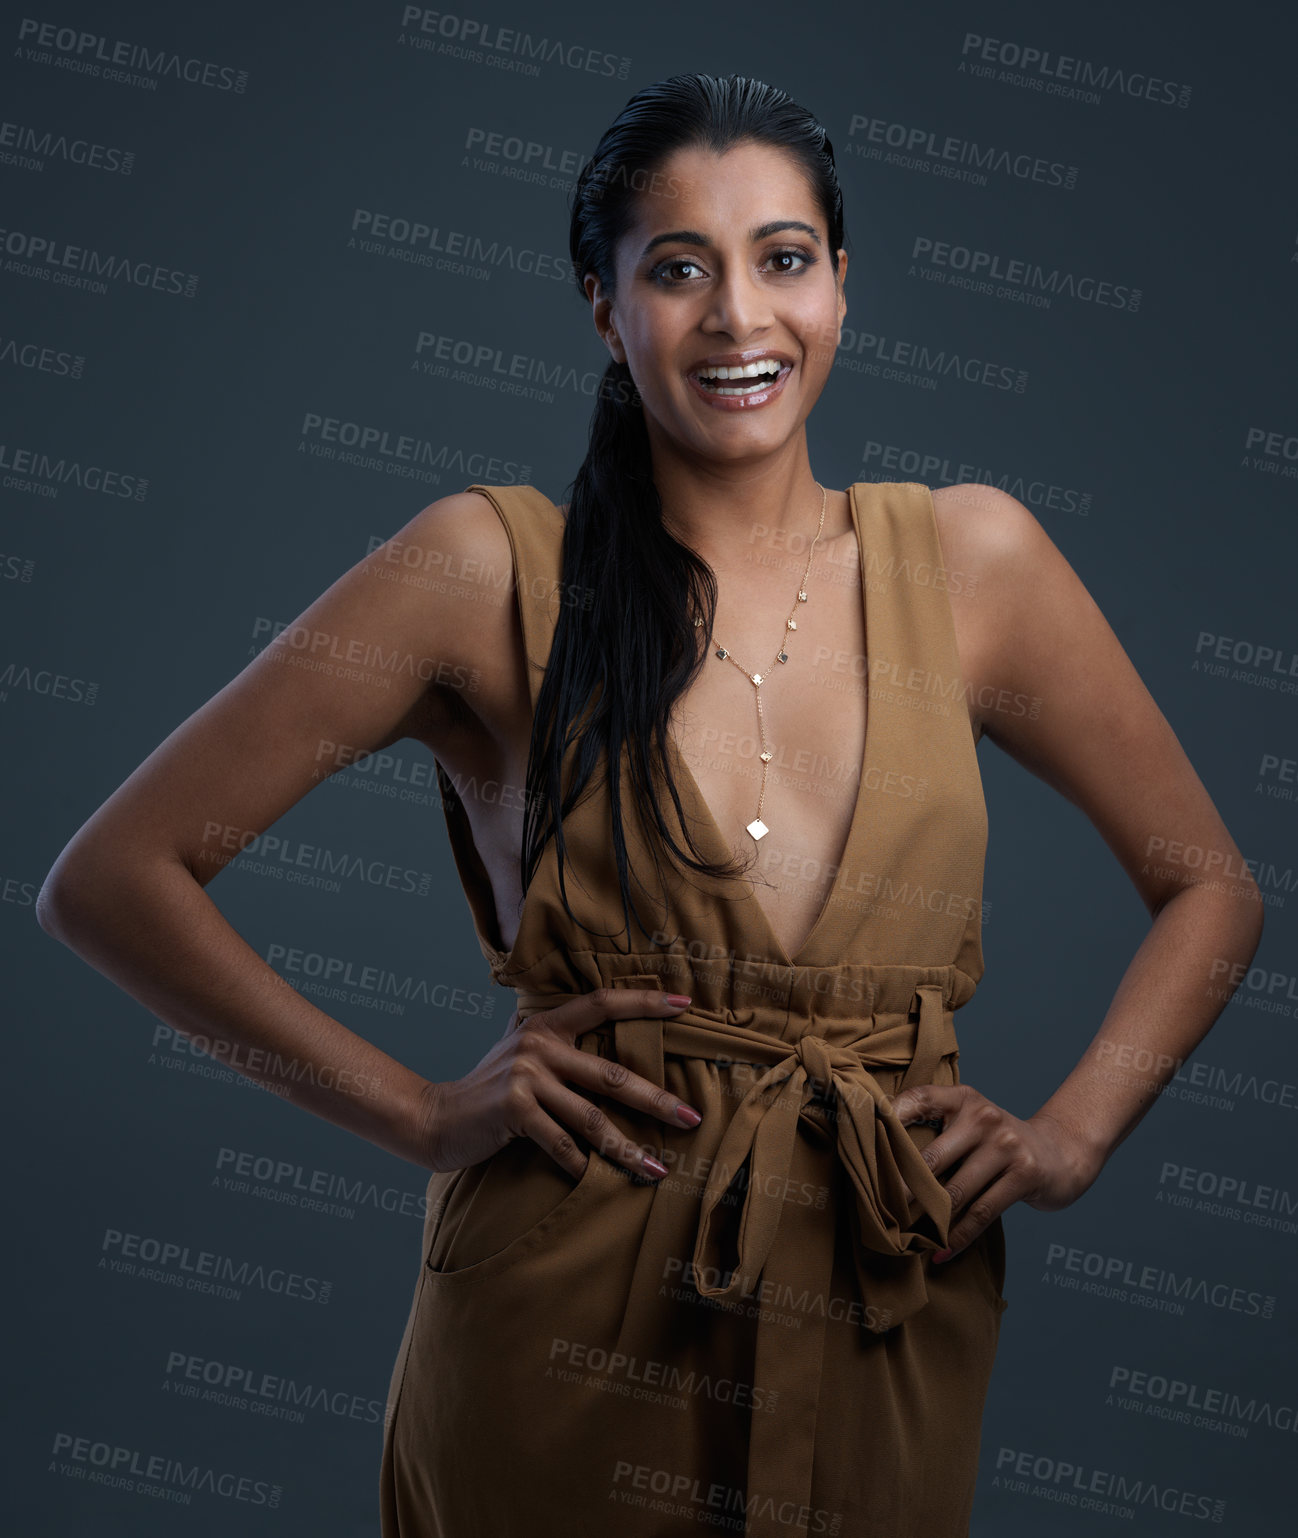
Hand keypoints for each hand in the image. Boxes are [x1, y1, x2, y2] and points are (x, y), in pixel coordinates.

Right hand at [417, 989, 702, 1179]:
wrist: (435, 1118)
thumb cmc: (488, 1089)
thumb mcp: (520, 1050)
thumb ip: (556, 1039)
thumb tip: (605, 1029)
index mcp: (546, 1025)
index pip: (601, 1002)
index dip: (643, 1002)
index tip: (683, 1004)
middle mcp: (538, 1044)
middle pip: (612, 1075)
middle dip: (657, 1100)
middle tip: (692, 1117)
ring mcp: (526, 1077)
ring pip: (592, 1118)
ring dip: (628, 1149)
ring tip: (658, 1169)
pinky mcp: (514, 1110)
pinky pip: (561, 1143)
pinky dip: (582, 1165)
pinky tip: (601, 1180)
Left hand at [889, 1082, 1104, 1259]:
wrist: (1061, 1154)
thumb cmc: (998, 1144)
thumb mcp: (971, 1123)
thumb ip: (935, 1131)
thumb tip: (879, 1157)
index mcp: (963, 1098)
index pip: (917, 1100)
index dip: (887, 1120)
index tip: (860, 1144)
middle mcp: (983, 1117)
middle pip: (930, 1157)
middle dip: (901, 1189)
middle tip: (876, 1212)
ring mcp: (1006, 1145)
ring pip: (954, 1192)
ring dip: (928, 1220)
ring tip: (904, 1238)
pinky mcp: (1024, 1174)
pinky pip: (981, 1213)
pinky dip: (958, 1238)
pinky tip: (940, 1253)